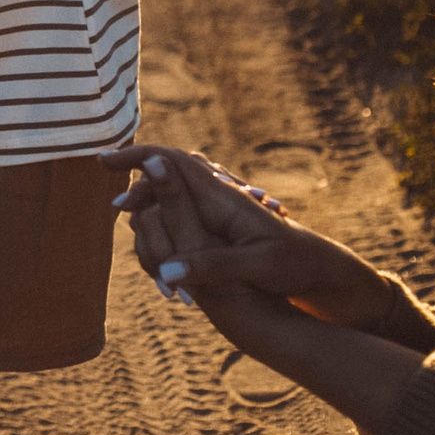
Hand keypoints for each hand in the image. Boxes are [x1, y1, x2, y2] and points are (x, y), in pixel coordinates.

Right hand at [103, 147, 395, 332]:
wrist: (331, 277)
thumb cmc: (300, 266)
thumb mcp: (259, 267)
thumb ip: (212, 265)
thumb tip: (167, 270)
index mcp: (223, 197)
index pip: (170, 161)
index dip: (134, 157)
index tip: (103, 162)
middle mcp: (220, 197)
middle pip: (167, 176)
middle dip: (139, 190)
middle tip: (118, 209)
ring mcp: (221, 213)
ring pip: (174, 197)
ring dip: (152, 213)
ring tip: (138, 230)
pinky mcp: (224, 230)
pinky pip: (185, 215)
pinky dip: (167, 226)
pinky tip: (165, 250)